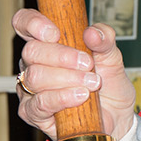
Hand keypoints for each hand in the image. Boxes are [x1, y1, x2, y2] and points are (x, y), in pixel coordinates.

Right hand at [12, 9, 136, 140]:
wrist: (115, 117)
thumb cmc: (108, 85)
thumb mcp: (112, 57)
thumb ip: (104, 39)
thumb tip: (92, 32)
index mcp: (47, 44)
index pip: (24, 23)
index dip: (32, 23)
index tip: (54, 33)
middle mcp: (34, 64)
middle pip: (31, 51)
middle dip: (62, 56)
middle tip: (88, 64)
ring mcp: (30, 89)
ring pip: (35, 77)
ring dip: (67, 79)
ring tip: (91, 83)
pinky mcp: (32, 113)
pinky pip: (40, 103)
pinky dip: (62, 98)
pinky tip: (80, 97)